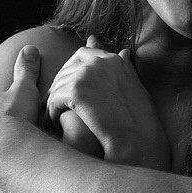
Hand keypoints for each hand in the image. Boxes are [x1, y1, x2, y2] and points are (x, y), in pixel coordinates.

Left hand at [47, 35, 169, 169]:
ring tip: (52, 117)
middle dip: (60, 85)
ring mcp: (87, 74)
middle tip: (55, 103)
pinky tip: (53, 123)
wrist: (137, 141)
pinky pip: (54, 99)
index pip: (84, 54)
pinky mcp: (76, 91)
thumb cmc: (140, 121)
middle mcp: (100, 61)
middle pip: (67, 68)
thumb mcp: (137, 87)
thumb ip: (126, 67)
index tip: (68, 84)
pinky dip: (51, 112)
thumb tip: (124, 52)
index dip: (73, 69)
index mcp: (113, 60)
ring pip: (58, 84)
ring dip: (54, 101)